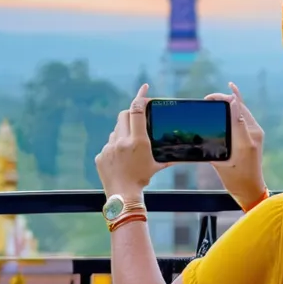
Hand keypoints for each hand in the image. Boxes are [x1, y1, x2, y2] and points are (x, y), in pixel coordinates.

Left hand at [95, 84, 169, 198]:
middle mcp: (121, 141)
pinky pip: (109, 146)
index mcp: (138, 141)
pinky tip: (121, 160)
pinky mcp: (100, 155)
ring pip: (116, 131)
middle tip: (138, 119)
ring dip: (123, 133)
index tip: (144, 87)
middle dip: (131, 114)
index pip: (137, 111)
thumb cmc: (143, 179)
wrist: (123, 196)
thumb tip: (182, 153)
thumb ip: (167, 155)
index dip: (140, 96)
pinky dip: (115, 148)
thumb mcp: (157, 165)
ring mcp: (109, 148)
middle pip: (124, 115)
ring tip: (130, 149)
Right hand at [204, 82, 266, 206]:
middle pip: (240, 108)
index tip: (211, 98)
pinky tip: (232, 93)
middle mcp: (254, 133)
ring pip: (243, 111)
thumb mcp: (221, 162)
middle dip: (224, 100)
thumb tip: (211, 125)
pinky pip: (246, 116)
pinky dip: (237, 106)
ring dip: (230, 103)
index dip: (224, 101)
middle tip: (208, 99)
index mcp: (246, 139)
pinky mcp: (256, 135)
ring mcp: (256, 133)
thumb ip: (217, 142)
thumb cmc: (236, 178)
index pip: (236, 111)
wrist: (251, 189)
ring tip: (213, 100)